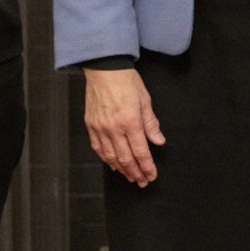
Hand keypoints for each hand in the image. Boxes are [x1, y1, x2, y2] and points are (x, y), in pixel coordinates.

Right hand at [83, 67, 164, 185]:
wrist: (104, 68)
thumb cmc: (126, 81)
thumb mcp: (145, 100)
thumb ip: (151, 124)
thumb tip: (159, 142)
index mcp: (130, 121)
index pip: (141, 152)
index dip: (147, 167)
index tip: (151, 176)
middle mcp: (114, 128)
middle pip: (126, 158)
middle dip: (136, 173)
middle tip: (142, 181)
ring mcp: (100, 127)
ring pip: (111, 157)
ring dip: (122, 169)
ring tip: (130, 176)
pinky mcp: (90, 125)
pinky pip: (98, 148)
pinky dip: (106, 159)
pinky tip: (113, 165)